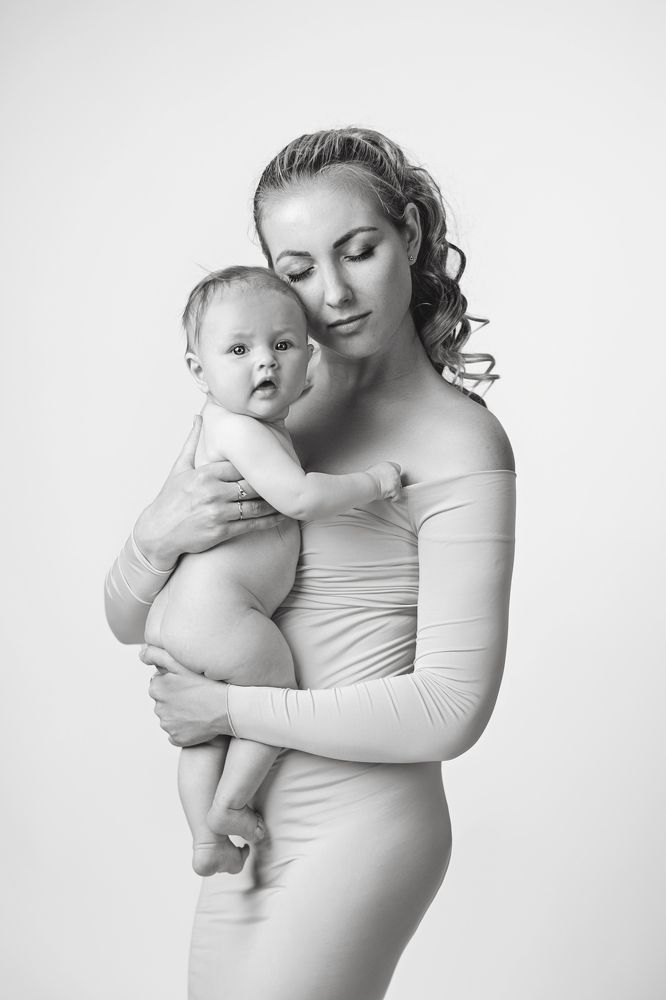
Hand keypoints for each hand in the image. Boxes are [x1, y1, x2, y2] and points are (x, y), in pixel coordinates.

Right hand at [133, 414, 283, 568]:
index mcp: (205, 474)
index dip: (259, 463)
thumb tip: (199, 417)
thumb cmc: (170, 500)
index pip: (240, 465)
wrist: (157, 533)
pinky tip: (282, 516)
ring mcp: (217, 513)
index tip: (276, 458)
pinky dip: (270, 521)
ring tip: (292, 497)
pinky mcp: (221, 532)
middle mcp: (212, 492)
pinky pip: (252, 525)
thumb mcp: (179, 468)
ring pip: (256, 505)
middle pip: (252, 484)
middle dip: (271, 482)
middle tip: (292, 477)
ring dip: (276, 502)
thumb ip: (193, 442)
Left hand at [141, 644, 232, 746]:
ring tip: (199, 707)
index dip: (175, 682)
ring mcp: (167, 725)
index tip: (189, 683)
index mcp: (156, 688)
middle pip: (164, 701)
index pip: (160, 683)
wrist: (228, 708)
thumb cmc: (208, 682)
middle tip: (196, 695)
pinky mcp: (176, 738)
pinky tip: (198, 721)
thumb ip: (157, 654)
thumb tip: (141, 653)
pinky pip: (177, 733)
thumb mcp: (181, 662)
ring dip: (181, 713)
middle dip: (176, 698)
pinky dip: (185, 728)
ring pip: (170, 717)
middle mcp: (158, 708)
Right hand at [366, 461, 402, 501]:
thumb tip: (380, 474)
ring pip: (398, 488)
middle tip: (386, 488)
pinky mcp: (395, 489)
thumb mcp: (374, 469)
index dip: (394, 476)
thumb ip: (381, 471)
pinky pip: (398, 496)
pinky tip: (388, 498)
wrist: (367, 484)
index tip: (390, 480)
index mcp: (388, 465)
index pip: (397, 468)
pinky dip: (393, 498)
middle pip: (398, 479)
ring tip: (385, 493)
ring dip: (393, 491)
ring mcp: (396, 480)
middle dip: (394, 484)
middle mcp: (394, 471)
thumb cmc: (367, 479)